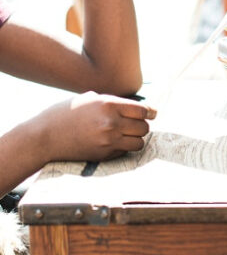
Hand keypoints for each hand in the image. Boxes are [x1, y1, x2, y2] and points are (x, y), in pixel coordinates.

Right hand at [35, 92, 155, 162]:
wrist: (45, 136)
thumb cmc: (66, 113)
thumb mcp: (90, 99)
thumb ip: (112, 102)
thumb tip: (134, 107)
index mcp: (108, 104)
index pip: (142, 110)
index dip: (150, 112)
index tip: (153, 113)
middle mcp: (110, 123)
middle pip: (143, 127)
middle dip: (143, 125)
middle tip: (138, 123)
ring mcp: (107, 141)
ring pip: (138, 142)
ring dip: (136, 138)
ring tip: (129, 134)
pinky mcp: (103, 156)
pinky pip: (125, 152)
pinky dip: (125, 148)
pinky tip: (115, 142)